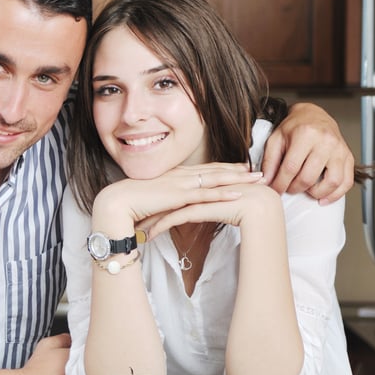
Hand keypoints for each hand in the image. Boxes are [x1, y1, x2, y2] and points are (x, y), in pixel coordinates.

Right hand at [93, 163, 263, 239]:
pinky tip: (238, 194)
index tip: (240, 167)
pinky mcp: (178, 196)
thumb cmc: (130, 204)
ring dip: (237, 179)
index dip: (223, 168)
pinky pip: (205, 194)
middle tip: (257, 170)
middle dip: (237, 170)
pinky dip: (223, 194)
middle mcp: (179, 175)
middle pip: (214, 170)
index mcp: (173, 175)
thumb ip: (166, 200)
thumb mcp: (153, 199)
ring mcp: (179, 184)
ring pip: (215, 179)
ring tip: (257, 180)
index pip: (203, 169)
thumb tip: (172, 207)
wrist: (117, 203)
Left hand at [261, 103, 353, 203]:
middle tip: (288, 189)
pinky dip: (335, 195)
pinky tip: (323, 199)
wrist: (314, 115)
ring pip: (331, 182)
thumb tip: (266, 181)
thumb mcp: (276, 139)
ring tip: (305, 191)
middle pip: (309, 177)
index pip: (291, 167)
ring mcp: (340, 150)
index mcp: (305, 134)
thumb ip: (270, 160)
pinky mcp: (349, 157)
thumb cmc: (294, 128)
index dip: (280, 183)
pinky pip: (346, 182)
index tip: (274, 190)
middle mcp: (326, 142)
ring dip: (315, 193)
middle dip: (294, 188)